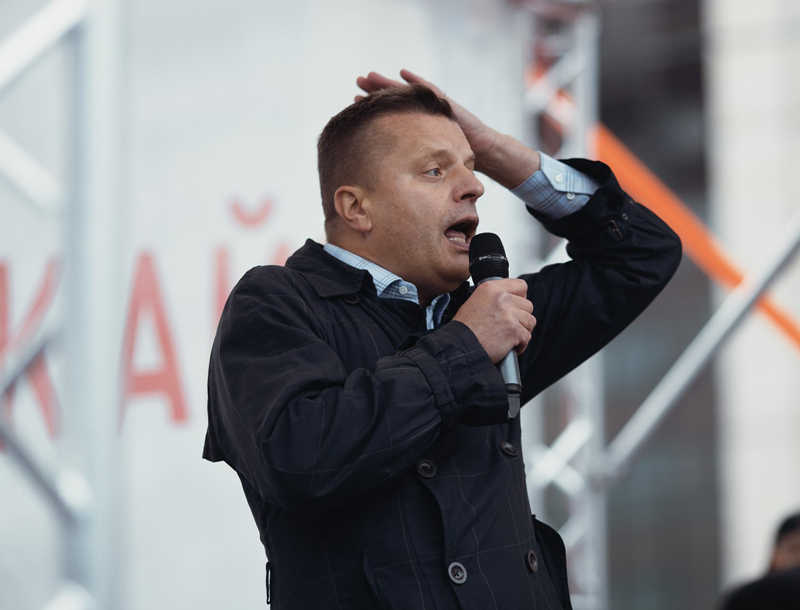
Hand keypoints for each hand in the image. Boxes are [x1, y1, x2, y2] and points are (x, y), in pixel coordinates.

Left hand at [355, 69, 498, 165]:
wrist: (482, 153)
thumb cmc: (453, 162)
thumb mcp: (425, 164)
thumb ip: (409, 165)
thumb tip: (384, 181)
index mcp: (414, 128)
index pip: (389, 114)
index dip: (373, 106)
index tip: (354, 100)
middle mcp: (422, 115)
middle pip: (395, 98)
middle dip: (377, 89)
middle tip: (358, 80)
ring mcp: (434, 107)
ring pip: (408, 91)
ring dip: (390, 82)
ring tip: (372, 74)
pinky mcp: (447, 104)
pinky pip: (429, 89)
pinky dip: (416, 80)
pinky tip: (403, 72)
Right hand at [453, 279, 535, 363]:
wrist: (460, 346)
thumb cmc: (465, 328)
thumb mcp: (475, 301)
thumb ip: (494, 297)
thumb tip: (510, 300)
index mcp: (491, 288)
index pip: (520, 285)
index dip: (521, 297)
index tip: (517, 306)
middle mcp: (501, 298)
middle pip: (528, 305)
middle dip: (521, 318)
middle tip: (509, 326)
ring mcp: (509, 314)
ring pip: (530, 321)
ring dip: (522, 331)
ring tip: (509, 337)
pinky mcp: (514, 330)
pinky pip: (527, 337)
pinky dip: (520, 345)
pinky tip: (509, 347)